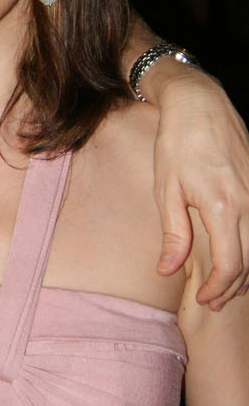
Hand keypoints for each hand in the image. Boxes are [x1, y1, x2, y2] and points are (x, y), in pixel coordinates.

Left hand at [147, 62, 248, 307]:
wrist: (199, 103)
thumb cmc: (176, 143)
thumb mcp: (165, 189)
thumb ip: (173, 233)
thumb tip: (167, 270)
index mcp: (223, 207)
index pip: (230, 266)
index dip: (217, 289)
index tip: (203, 299)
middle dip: (233, 287)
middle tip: (214, 301)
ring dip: (246, 270)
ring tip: (227, 286)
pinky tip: (239, 254)